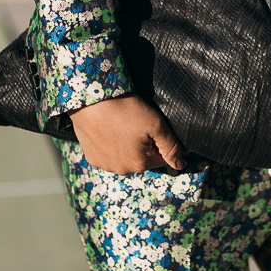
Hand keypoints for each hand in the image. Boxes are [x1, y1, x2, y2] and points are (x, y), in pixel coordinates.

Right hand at [69, 94, 184, 174]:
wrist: (90, 99)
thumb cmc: (125, 110)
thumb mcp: (156, 125)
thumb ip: (171, 147)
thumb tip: (180, 165)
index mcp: (140, 164)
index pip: (160, 157)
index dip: (157, 140)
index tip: (148, 125)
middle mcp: (121, 170)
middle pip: (141, 158)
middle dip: (142, 144)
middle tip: (133, 123)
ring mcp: (104, 164)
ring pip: (123, 157)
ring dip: (125, 145)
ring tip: (119, 125)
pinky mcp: (91, 157)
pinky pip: (107, 154)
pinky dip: (109, 144)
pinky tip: (107, 129)